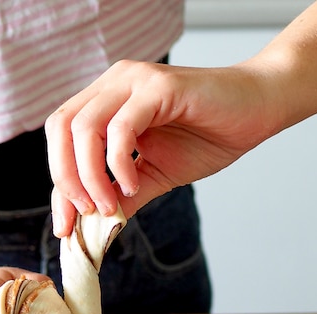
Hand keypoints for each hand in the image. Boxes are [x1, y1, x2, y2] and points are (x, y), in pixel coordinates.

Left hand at [45, 59, 281, 236]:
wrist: (258, 112)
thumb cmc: (208, 137)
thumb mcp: (153, 175)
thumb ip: (120, 195)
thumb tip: (90, 228)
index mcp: (104, 101)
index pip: (60, 139)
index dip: (58, 182)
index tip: (64, 226)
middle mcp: (113, 84)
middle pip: (61, 129)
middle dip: (65, 179)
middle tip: (86, 215)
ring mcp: (134, 82)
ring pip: (84, 128)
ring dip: (90, 176)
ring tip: (110, 206)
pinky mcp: (159, 87)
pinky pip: (121, 127)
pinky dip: (119, 163)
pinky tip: (133, 184)